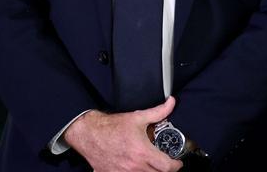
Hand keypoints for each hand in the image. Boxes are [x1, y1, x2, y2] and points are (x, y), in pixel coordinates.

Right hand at [63, 96, 183, 171]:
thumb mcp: (138, 117)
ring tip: (151, 164)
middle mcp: (133, 166)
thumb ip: (159, 111)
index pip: (166, 167)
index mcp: (142, 153)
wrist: (89, 133)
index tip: (177, 162)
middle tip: (165, 163)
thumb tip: (171, 102)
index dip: (175, 165)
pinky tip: (134, 167)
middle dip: (164, 169)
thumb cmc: (111, 126)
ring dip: (150, 171)